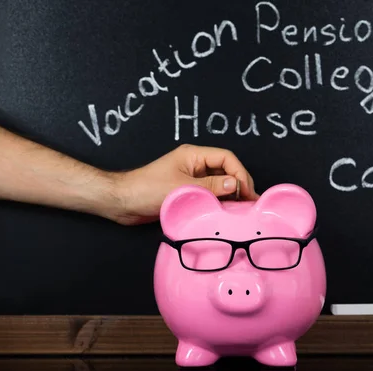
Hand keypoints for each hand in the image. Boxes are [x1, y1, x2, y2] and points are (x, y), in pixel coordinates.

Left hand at [109, 144, 258, 224]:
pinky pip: (210, 194)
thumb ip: (211, 186)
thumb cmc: (147, 190)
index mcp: (194, 155)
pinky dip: (220, 202)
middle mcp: (195, 164)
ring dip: (230, 195)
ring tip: (241, 211)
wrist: (123, 203)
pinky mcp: (187, 192)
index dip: (240, 174)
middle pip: (226, 169)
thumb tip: (235, 184)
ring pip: (219, 183)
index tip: (247, 193)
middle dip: (239, 184)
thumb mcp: (183, 187)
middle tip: (249, 204)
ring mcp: (191, 178)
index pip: (227, 158)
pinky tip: (225, 214)